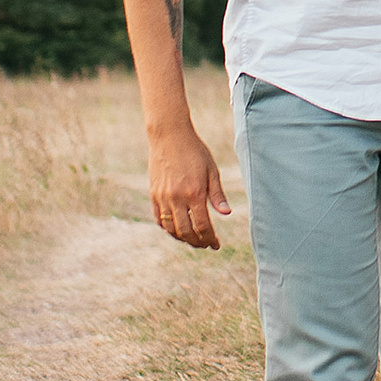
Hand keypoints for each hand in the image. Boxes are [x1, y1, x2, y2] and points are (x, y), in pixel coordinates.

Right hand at [148, 124, 229, 250]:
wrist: (169, 136)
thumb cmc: (195, 151)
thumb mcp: (211, 171)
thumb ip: (217, 195)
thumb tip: (226, 214)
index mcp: (194, 193)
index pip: (203, 226)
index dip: (210, 239)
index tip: (216, 245)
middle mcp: (177, 198)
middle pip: (186, 232)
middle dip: (197, 243)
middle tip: (205, 244)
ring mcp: (163, 197)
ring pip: (171, 228)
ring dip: (182, 238)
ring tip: (193, 239)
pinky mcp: (153, 194)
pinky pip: (159, 219)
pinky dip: (168, 228)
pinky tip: (177, 229)